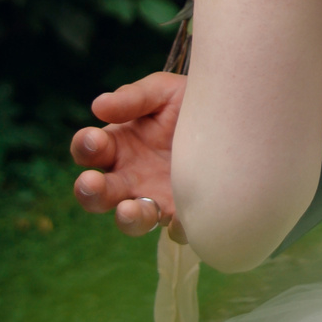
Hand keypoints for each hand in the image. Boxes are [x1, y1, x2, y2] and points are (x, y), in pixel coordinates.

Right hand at [70, 72, 185, 235]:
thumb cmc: (190, 103)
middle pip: (98, 193)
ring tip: (130, 209)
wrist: (236, 119)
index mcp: (118, 144)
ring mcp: (155, 197)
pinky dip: (177, 227)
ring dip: (126, 217)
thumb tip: (98, 105)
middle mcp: (129, 177)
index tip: (94, 139)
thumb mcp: (164, 92)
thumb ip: (133, 98)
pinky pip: (176, 228)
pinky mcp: (184, 213)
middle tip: (91, 183)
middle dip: (89, 191)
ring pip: (131, 219)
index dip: (85, 145)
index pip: (89, 149)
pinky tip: (181, 220)